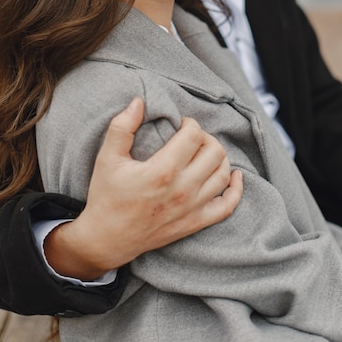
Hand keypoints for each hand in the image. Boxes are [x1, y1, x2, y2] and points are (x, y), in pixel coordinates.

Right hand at [44, 97, 242, 279]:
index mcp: (163, 171)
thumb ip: (122, 126)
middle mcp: (183, 190)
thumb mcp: (107, 157)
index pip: (194, 136)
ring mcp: (192, 208)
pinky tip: (235, 177)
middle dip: (205, 138)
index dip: (190, 123)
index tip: (180, 124)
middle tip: (192, 138)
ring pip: (224, 174)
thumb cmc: (106, 196)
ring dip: (218, 157)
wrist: (106, 240)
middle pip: (214, 152)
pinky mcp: (195, 223)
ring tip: (204, 152)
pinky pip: (227, 206)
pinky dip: (236, 189)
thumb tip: (139, 101)